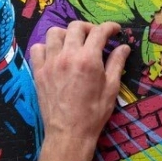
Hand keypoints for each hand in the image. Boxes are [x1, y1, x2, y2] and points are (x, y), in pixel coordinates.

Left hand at [30, 21, 128, 160]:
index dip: (110, 27)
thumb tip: (124, 47)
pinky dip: (46, 47)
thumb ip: (117, 63)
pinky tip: (55, 55)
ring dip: (66, 34)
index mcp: (88, 59)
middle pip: (76, 27)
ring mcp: (50, 62)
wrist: (69, 134)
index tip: (115, 30)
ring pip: (54, 32)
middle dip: (89, 28)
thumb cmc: (94, 113)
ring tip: (74, 43)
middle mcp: (68, 56)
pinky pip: (37, 48)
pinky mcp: (38, 72)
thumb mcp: (111, 88)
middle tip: (95, 37)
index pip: (99, 32)